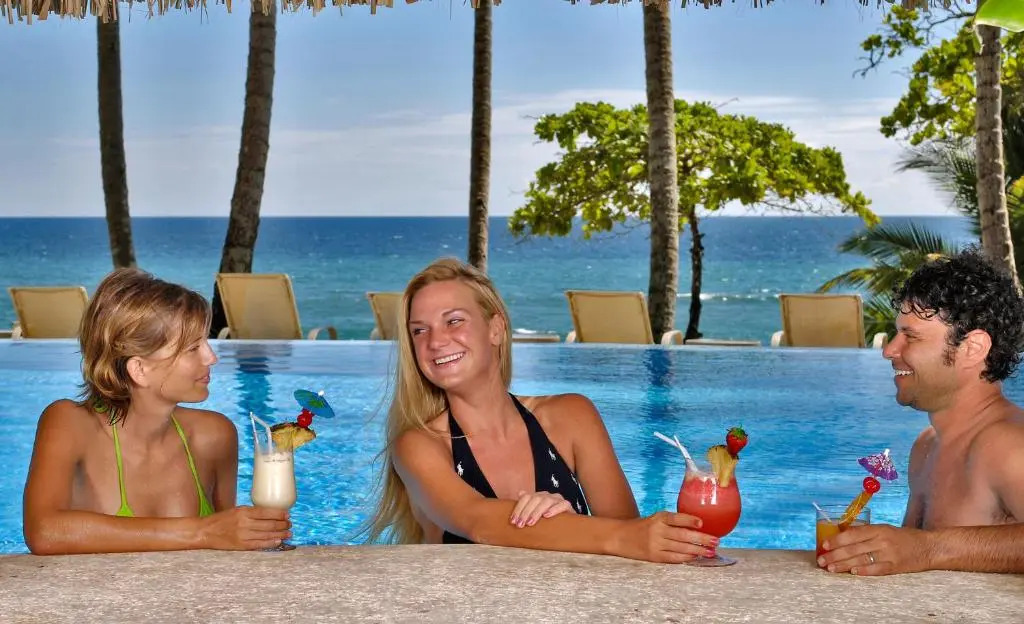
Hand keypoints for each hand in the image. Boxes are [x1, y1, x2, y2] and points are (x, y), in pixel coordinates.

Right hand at [199, 506, 290, 550]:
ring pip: (266, 534)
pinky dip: (270, 543)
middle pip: (269, 524)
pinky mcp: (240, 545)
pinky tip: (278, 541)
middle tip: (290, 524)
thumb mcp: (236, 510)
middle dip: (282, 524)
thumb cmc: (221, 520)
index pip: (266, 512)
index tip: (288, 514)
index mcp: (243, 511)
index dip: (279, 514)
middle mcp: (244, 523)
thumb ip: (251, 513)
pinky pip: (259, 544)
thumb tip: (270, 514)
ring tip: (288, 534)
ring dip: (280, 534)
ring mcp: (243, 535)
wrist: (204, 532)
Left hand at [510, 491, 575, 527]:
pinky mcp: (568, 505)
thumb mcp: (535, 516)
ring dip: (537, 512)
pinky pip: (562, 504)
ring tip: (530, 523)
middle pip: (534, 499)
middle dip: (525, 512)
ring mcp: (557, 499)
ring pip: (546, 501)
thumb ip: (527, 506)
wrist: (568, 525)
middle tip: (520, 525)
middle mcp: (547, 495)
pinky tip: (547, 516)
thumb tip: (520, 493)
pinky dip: (554, 509)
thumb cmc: (548, 521)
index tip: (513, 521)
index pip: (526, 497)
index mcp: (538, 496)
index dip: (518, 509)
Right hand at [613, 511, 718, 563]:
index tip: (702, 523)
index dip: (690, 520)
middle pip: (683, 535)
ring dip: (698, 550)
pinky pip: (673, 558)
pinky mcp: (654, 556)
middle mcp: (657, 530)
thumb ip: (673, 522)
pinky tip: (695, 557)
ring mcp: (655, 544)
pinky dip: (686, 558)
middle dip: (701, 539)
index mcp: (659, 518)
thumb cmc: (643, 527)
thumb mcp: (656, 519)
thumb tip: (699, 528)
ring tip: (710, 552)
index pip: (677, 518)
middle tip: (715, 541)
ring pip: (681, 548)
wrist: (620, 537)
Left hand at [817, 524, 933, 575]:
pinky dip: (864, 571)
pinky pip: (876, 569)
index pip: (853, 534)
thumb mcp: (884, 529)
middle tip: (822, 560)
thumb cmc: (902, 537)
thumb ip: (866, 532)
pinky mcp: (895, 567)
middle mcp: (882, 540)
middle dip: (835, 555)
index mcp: (878, 529)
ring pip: (862, 559)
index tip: (824, 545)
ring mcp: (889, 554)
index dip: (837, 540)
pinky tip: (852, 572)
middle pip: (854, 548)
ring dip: (844, 565)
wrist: (929, 547)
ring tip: (830, 568)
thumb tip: (841, 536)